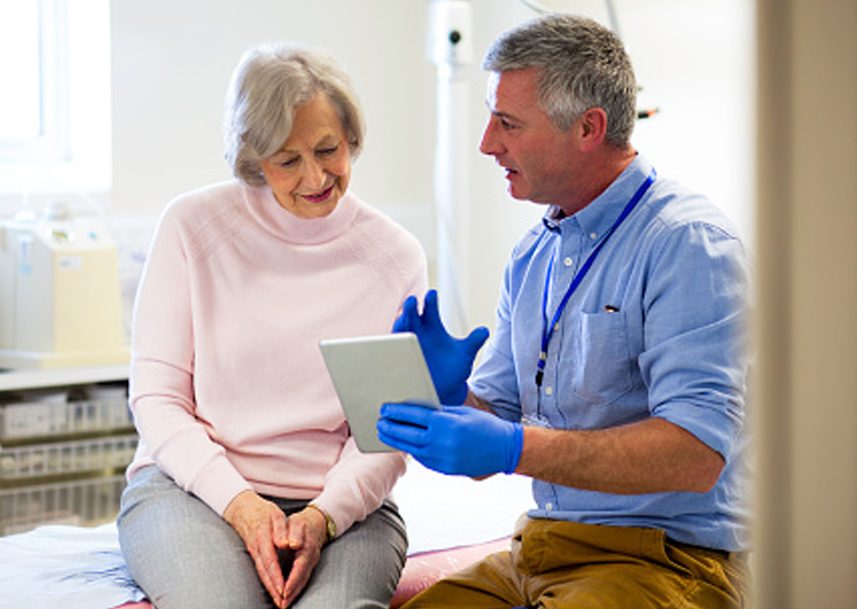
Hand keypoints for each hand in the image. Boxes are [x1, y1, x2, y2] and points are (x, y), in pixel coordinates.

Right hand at [223, 490, 289, 607]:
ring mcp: (253, 552)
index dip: (276, 577)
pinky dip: (267, 583)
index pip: (270, 561)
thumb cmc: (263, 512)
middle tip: (283, 604)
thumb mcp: (274, 514)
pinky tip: (273, 591)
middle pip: (265, 572)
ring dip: (270, 589)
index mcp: (263, 538)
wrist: (242, 509)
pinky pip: (260, 571)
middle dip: (274, 589)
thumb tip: (284, 544)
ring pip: (262, 574)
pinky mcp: (254, 554)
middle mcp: (257, 549)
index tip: (284, 590)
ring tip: (279, 603)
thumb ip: (280, 529)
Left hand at [279, 507, 326, 606]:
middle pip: (302, 578)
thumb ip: (295, 532)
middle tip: (282, 604)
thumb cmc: (302, 523)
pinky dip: (296, 589)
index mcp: (307, 548)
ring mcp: (311, 562)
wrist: (315, 522)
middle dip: (292, 592)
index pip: (299, 567)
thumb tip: (293, 543)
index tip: (283, 591)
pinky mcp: (309, 565)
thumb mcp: (297, 523)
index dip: (292, 580)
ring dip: (294, 594)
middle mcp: (311, 557)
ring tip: (283, 604)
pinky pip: (303, 579)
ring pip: (303, 581)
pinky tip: (289, 596)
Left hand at [377, 403, 522, 477]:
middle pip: (407, 434)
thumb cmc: (485, 426)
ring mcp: (442, 458)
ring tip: (386, 434)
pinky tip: (405, 444)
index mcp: (445, 424)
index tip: (385, 408)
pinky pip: (423, 459)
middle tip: (379, 422)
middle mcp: (441, 442)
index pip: (413, 416)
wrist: (504, 449)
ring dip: (397, 441)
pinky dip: (412, 450)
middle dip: (390, 428)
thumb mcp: (461, 412)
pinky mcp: (444, 469)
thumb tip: (417, 411)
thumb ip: (439, 412)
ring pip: (411, 449)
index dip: (397, 412)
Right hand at [394, 289, 488, 403]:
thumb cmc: (452, 369)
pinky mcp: (399, 360)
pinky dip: (392, 347)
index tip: (432, 295)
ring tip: (401, 319)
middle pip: (412, 316)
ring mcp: (406, 346)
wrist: (442, 393)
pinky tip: (393, 344)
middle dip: (411, 308)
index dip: (431, 301)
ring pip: (400, 331)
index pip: (430, 309)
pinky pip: (392, 352)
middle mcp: (417, 332)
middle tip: (413, 301)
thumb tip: (484, 331)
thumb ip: (473, 342)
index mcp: (432, 326)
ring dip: (400, 324)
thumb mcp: (464, 355)